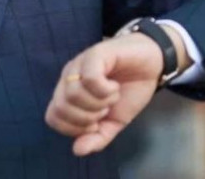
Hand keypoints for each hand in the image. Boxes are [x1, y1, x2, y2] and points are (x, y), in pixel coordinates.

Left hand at [44, 32, 165, 156]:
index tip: (97, 123)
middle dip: (87, 117)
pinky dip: (105, 90)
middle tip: (105, 109)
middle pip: (61, 107)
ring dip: (98, 103)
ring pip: (73, 94)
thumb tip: (77, 150)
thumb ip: (97, 137)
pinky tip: (114, 86)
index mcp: (68, 92)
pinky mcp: (95, 53)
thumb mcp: (115, 121)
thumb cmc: (129, 91)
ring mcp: (80, 63)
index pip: (53, 117)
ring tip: (112, 96)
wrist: (152, 65)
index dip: (75, 128)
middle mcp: (69, 77)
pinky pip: (90, 79)